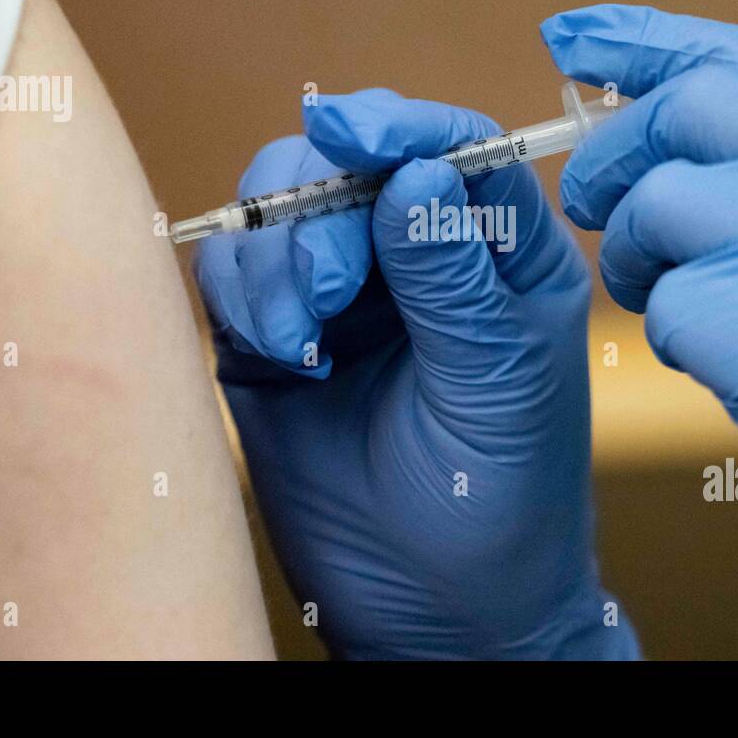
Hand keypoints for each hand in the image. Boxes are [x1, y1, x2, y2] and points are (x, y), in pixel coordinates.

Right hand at [197, 90, 638, 658]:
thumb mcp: (496, 386)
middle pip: (350, 165)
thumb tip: (416, 170)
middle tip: (328, 294)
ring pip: (282, 210)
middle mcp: (416, 260)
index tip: (348, 131)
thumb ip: (453, 278)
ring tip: (303, 340)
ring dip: (278, 258)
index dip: (400, 125)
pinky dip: (244, 296)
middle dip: (324, 210)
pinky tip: (283, 356)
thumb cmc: (501, 503)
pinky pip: (236, 274)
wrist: (438, 612)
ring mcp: (343, 296)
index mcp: (499, 255)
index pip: (455, 148)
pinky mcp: (275, 340)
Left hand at [543, 3, 737, 657]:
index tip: (574, 34)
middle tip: (592, 201)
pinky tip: (728, 368)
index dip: (646, 40)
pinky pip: (670, 309)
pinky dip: (677, 341)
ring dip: (640, 262)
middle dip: (611, 155)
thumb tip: (665, 129)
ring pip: (657, 210)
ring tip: (677, 304)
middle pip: (679, 113)